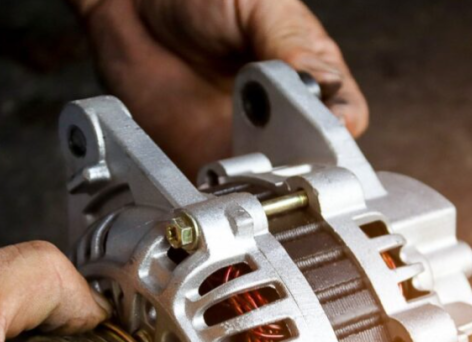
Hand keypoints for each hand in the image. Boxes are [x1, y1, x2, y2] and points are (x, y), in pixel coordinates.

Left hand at [77, 0, 368, 175]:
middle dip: (305, 164)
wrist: (127, 5)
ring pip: (273, 185)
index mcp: (310, 73)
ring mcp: (245, 142)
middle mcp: (282, 114)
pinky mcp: (205, 161)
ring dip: (266, 183)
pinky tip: (220, 177)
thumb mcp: (256, 4)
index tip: (327, 132)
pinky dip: (225, 194)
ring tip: (249, 163)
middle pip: (315, 161)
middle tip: (285, 152)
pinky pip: (224, 192)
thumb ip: (291, 44)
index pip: (344, 116)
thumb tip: (325, 87)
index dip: (339, 130)